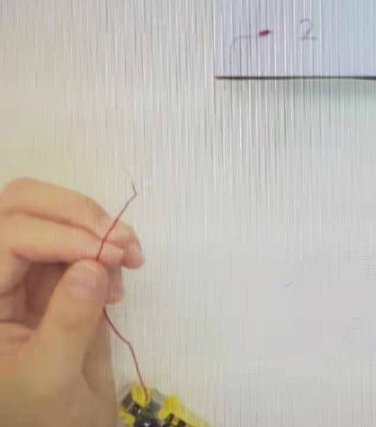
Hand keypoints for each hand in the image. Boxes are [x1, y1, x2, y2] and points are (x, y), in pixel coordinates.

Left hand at [0, 178, 143, 426]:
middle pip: (22, 205)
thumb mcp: (51, 377)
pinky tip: (121, 275)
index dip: (60, 236)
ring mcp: (24, 273)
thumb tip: (95, 263)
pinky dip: (106, 246)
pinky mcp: (55, 277)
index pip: (10, 237)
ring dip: (97, 228)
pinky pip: (79, 239)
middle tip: (122, 241)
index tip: (110, 256)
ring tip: (129, 261)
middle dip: (77, 213)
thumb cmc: (44, 418)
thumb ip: (69, 320)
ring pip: (53, 214)